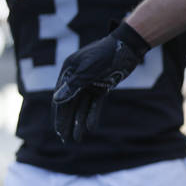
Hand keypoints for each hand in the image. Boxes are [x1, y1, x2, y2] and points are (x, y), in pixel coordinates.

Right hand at [52, 22, 149, 142]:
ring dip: (78, 121)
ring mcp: (89, 83)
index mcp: (69, 71)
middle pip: (69, 103)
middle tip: (64, 139)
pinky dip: (92, 114)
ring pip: (82, 105)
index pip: (60, 97)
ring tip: (77, 139)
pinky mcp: (101, 86)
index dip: (59, 115)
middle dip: (67, 121)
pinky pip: (94, 103)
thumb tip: (56, 100)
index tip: (58, 131)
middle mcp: (76, 78)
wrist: (129, 46)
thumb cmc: (108, 54)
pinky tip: (90, 127)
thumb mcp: (90, 69)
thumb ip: (74, 85)